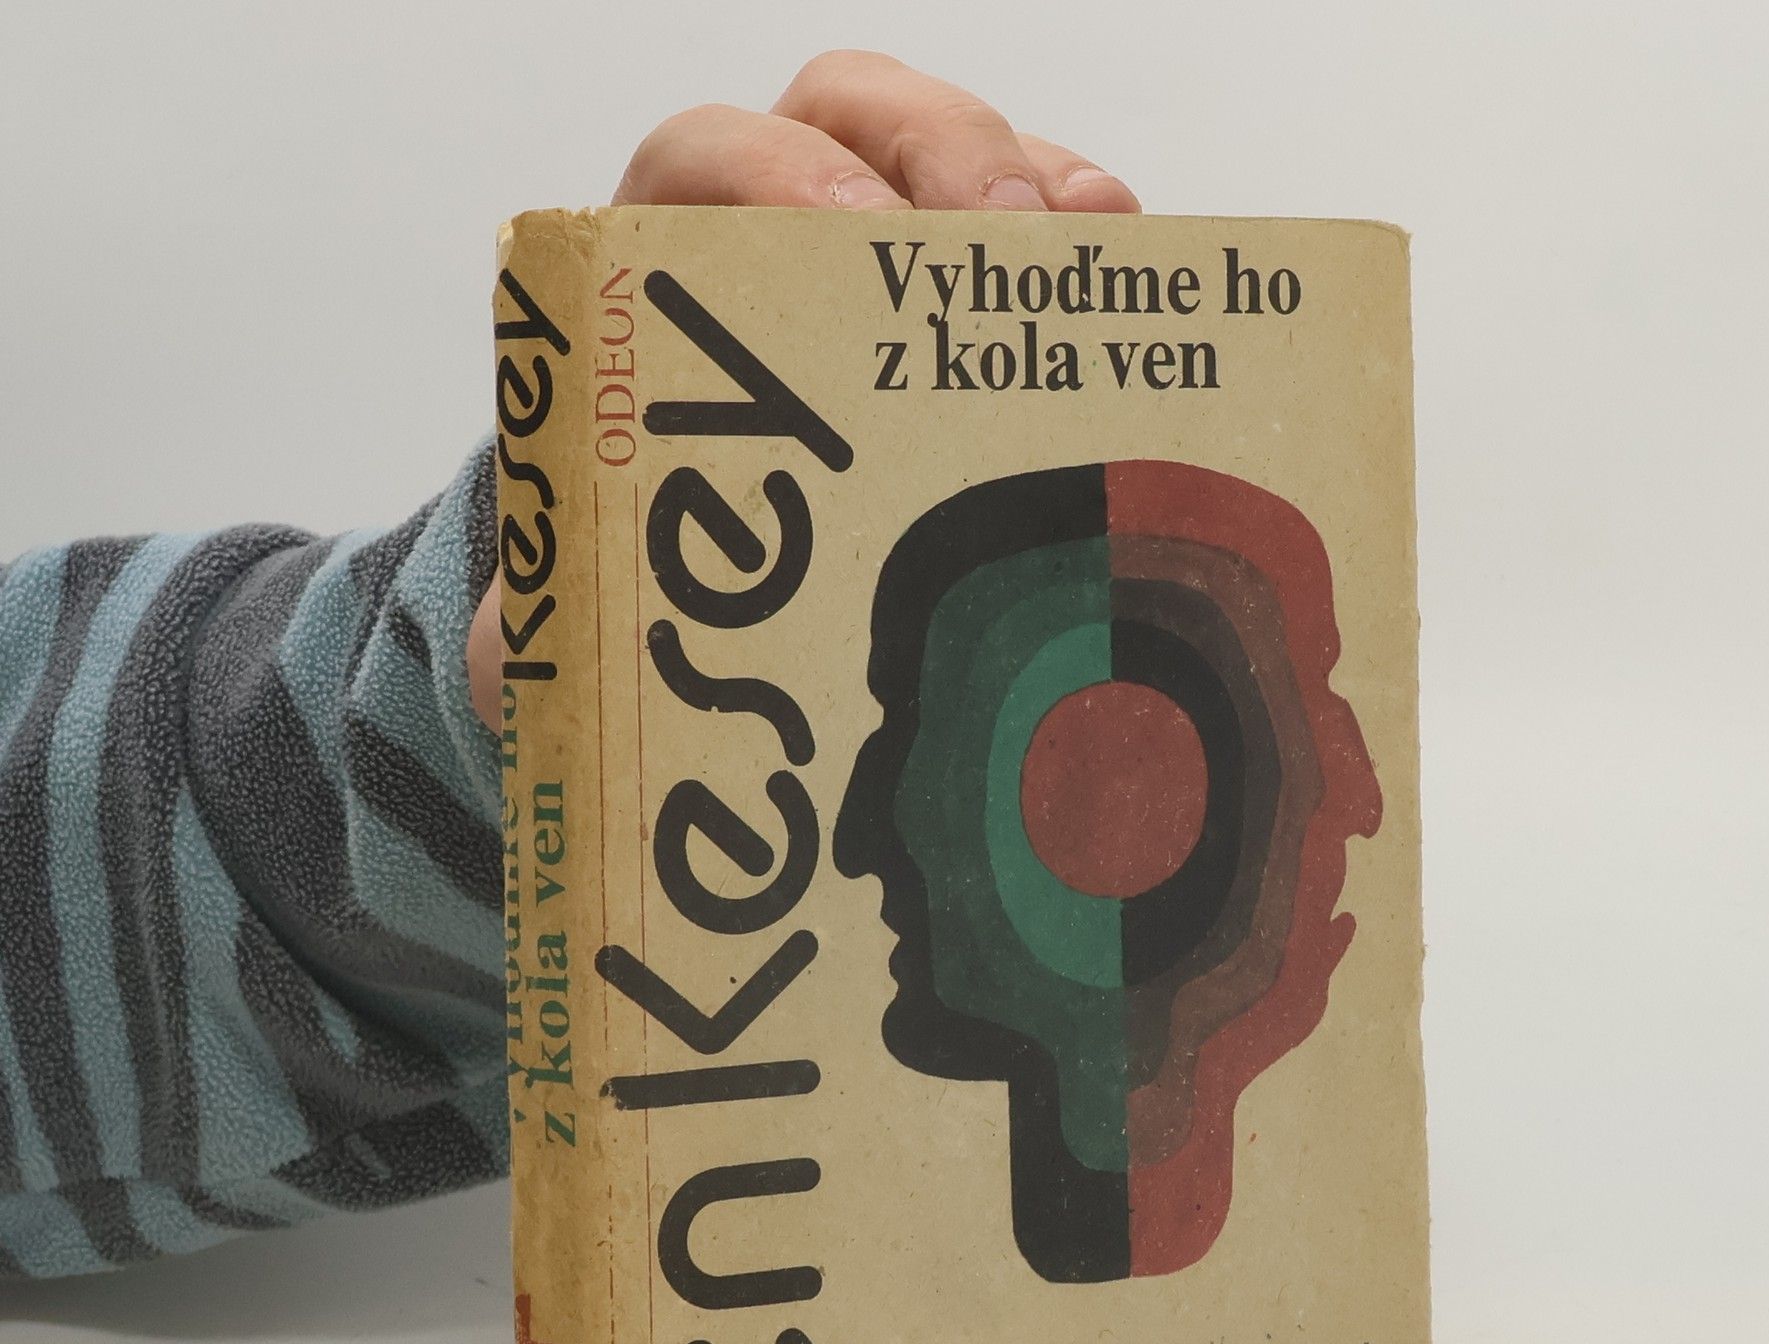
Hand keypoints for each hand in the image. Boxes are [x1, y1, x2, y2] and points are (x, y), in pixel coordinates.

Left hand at [468, 50, 1139, 728]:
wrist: (675, 596)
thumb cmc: (630, 582)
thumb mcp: (580, 598)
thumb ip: (555, 614)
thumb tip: (530, 680)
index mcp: (658, 284)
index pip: (701, 164)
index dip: (771, 174)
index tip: (840, 235)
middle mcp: (764, 237)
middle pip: (845, 115)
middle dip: (931, 150)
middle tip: (993, 240)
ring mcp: (875, 254)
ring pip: (947, 144)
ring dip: (1024, 177)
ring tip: (1087, 241)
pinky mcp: (961, 300)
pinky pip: (1028, 214)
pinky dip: (1076, 221)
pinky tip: (1115, 253)